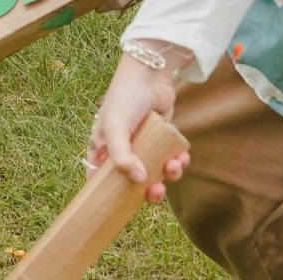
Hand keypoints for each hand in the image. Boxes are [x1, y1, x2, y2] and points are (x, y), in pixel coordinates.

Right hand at [87, 53, 189, 201]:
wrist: (151, 74)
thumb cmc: (125, 98)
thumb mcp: (115, 126)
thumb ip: (122, 156)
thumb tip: (139, 180)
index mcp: (104, 149)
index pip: (100, 179)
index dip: (107, 195)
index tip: (117, 208)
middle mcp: (124, 150)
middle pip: (132, 183)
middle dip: (146, 191)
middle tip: (156, 190)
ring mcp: (145, 146)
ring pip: (155, 174)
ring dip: (167, 176)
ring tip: (174, 167)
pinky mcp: (163, 140)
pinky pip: (170, 161)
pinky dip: (178, 164)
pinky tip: (182, 157)